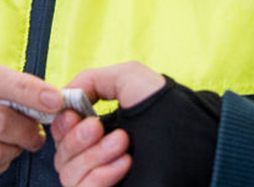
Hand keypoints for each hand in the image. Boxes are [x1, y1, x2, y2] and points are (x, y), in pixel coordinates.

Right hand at [53, 62, 165, 186]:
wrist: (193, 140)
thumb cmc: (169, 109)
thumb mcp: (129, 77)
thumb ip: (91, 78)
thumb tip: (66, 95)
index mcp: (98, 128)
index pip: (60, 133)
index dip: (61, 124)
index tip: (76, 115)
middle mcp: (97, 154)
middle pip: (60, 154)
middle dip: (78, 138)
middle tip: (100, 127)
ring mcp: (103, 176)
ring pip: (69, 173)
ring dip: (93, 156)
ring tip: (123, 144)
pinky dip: (100, 176)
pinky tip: (123, 164)